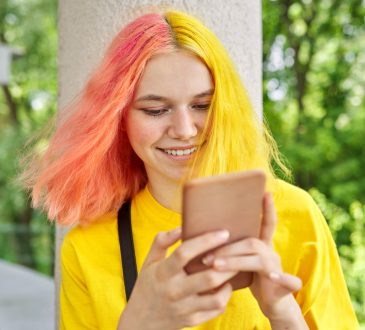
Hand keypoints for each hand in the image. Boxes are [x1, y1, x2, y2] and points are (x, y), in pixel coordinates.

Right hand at [117, 228, 237, 329]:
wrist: (140, 321)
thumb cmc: (148, 285)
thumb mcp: (149, 261)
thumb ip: (162, 241)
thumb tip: (181, 227)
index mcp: (163, 272)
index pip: (185, 253)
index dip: (206, 241)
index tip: (224, 233)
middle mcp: (174, 291)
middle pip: (208, 277)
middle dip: (227, 263)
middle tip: (236, 252)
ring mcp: (184, 308)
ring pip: (216, 297)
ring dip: (229, 282)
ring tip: (232, 269)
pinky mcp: (192, 321)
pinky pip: (216, 309)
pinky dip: (224, 297)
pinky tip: (224, 286)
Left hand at [203, 193, 305, 323]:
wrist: (272, 305)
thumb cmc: (251, 280)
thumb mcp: (240, 263)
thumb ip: (230, 251)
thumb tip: (204, 239)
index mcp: (261, 246)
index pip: (265, 224)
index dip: (267, 209)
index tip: (265, 192)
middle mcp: (271, 253)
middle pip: (251, 243)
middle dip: (228, 248)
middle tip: (207, 257)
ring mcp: (278, 268)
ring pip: (261, 259)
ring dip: (236, 262)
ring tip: (215, 266)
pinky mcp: (286, 285)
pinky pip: (288, 280)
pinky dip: (282, 278)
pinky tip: (273, 277)